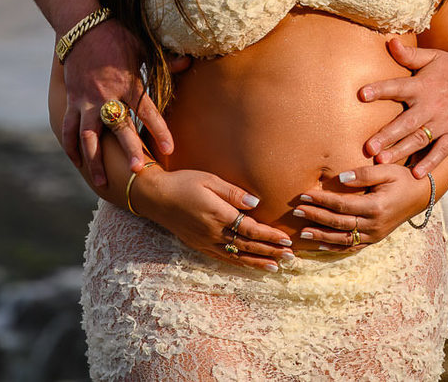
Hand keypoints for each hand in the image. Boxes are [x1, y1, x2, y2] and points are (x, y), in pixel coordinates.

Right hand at [61, 20, 184, 185]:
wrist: (82, 27)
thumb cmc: (116, 35)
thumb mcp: (141, 45)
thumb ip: (163, 60)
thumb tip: (188, 62)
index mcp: (127, 82)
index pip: (147, 110)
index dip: (159, 129)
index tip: (170, 149)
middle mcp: (106, 95)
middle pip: (118, 127)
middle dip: (128, 149)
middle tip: (138, 171)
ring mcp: (86, 101)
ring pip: (89, 137)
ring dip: (95, 160)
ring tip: (102, 183)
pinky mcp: (72, 102)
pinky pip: (69, 128)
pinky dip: (71, 147)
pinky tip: (78, 162)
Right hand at [137, 169, 293, 272]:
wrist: (156, 197)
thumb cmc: (184, 183)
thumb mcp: (209, 180)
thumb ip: (233, 193)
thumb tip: (256, 203)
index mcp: (218, 214)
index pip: (250, 229)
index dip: (270, 236)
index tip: (286, 240)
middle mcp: (213, 232)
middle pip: (247, 246)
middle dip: (270, 251)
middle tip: (291, 257)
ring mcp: (206, 242)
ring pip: (237, 256)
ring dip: (258, 262)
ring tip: (276, 267)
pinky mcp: (200, 246)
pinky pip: (223, 258)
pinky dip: (239, 263)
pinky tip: (249, 265)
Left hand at [290, 164, 430, 247]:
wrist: (420, 195)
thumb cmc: (402, 178)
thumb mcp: (386, 170)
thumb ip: (363, 173)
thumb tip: (339, 179)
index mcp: (376, 206)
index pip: (342, 205)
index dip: (322, 201)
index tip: (304, 195)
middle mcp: (374, 225)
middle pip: (339, 223)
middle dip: (316, 217)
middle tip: (296, 211)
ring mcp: (374, 235)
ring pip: (343, 240)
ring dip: (321, 235)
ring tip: (303, 232)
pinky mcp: (374, 240)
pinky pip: (352, 247)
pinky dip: (334, 247)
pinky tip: (320, 244)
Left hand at [359, 41, 447, 175]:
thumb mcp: (434, 57)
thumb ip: (410, 55)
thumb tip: (390, 42)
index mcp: (422, 85)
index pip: (397, 87)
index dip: (380, 90)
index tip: (361, 95)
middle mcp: (431, 105)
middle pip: (405, 122)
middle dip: (386, 134)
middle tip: (368, 147)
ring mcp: (444, 122)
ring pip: (419, 139)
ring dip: (401, 150)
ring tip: (382, 161)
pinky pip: (441, 151)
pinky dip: (430, 162)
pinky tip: (416, 174)